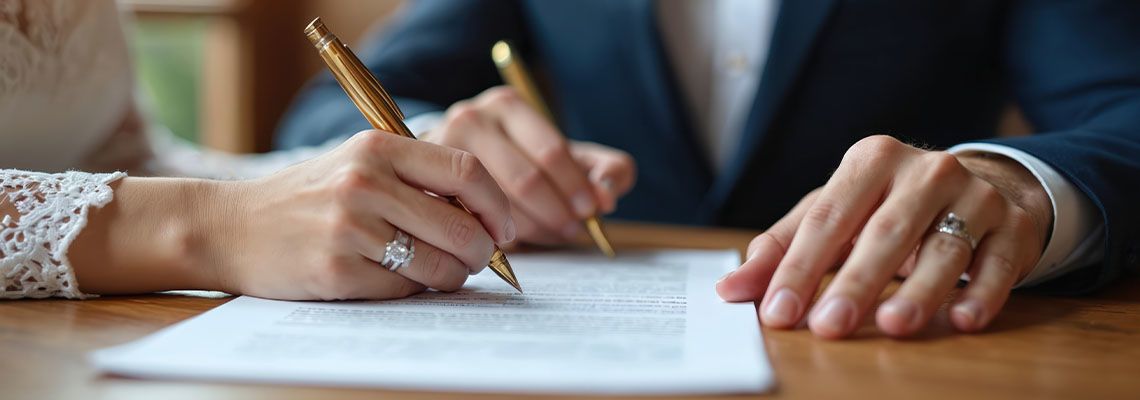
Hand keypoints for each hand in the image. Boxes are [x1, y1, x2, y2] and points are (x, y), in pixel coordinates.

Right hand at [208, 131, 515, 300]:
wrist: (231, 226)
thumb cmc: (310, 197)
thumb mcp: (360, 163)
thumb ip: (418, 178)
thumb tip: (488, 216)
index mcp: (380, 147)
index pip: (468, 170)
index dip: (498, 204)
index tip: (506, 227)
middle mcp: (366, 182)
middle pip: (462, 226)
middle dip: (483, 252)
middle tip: (480, 259)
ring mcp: (349, 228)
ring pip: (438, 265)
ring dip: (452, 276)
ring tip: (442, 272)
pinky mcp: (335, 270)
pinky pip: (403, 289)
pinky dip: (411, 290)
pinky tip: (396, 278)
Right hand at [421, 86, 635, 243]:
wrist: (451, 162)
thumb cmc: (521, 160)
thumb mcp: (566, 156)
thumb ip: (603, 169)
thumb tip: (607, 196)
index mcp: (507, 104)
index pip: (550, 151)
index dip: (576, 187)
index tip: (591, 211)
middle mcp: (469, 119)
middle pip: (524, 180)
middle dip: (557, 212)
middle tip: (574, 230)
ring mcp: (440, 151)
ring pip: (498, 205)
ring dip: (533, 230)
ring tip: (550, 234)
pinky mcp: (425, 185)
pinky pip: (472, 222)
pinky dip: (501, 238)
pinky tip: (516, 239)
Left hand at [716, 135, 1052, 337]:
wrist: (983, 183)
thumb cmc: (889, 205)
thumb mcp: (836, 214)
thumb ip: (783, 249)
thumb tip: (730, 289)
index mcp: (871, 160)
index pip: (827, 218)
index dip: (800, 268)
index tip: (777, 313)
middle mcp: (925, 170)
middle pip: (884, 231)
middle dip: (854, 282)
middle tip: (828, 326)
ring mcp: (976, 194)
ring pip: (943, 247)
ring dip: (919, 290)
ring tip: (893, 325)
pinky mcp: (1015, 224)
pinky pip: (998, 261)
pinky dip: (982, 291)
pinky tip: (964, 319)